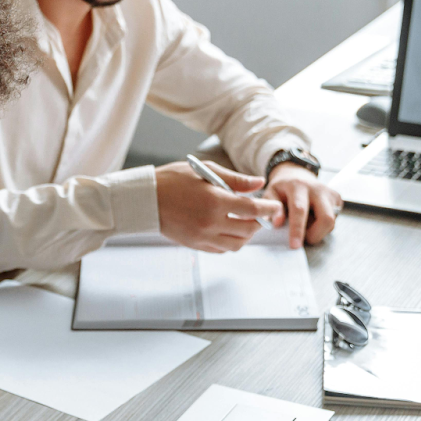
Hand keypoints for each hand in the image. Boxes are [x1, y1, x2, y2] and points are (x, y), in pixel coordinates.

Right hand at [155, 162, 282, 253]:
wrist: (146, 199)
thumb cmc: (173, 180)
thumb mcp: (205, 171)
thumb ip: (235, 179)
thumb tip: (259, 184)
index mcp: (215, 201)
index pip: (253, 209)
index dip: (269, 209)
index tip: (275, 207)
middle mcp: (211, 222)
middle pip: (248, 230)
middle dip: (259, 222)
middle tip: (260, 214)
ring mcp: (203, 236)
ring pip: (236, 244)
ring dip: (246, 235)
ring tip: (244, 223)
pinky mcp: (195, 245)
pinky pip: (221, 249)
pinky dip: (230, 242)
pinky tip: (228, 230)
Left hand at [265, 163, 341, 248]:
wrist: (297, 175)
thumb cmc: (283, 189)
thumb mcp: (271, 194)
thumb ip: (272, 209)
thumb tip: (278, 224)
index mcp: (298, 186)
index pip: (300, 210)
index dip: (297, 230)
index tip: (294, 245)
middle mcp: (317, 189)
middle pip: (326, 218)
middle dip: (315, 235)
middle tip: (303, 240)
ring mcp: (329, 194)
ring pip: (331, 222)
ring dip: (318, 231)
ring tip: (305, 226)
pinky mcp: (337, 199)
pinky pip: (333, 220)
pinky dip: (322, 226)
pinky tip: (313, 219)